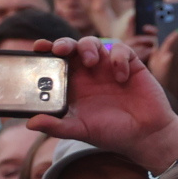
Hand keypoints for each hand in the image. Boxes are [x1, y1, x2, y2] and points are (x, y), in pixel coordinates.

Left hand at [25, 38, 177, 173]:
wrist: (146, 135)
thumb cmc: (111, 133)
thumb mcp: (81, 131)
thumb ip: (57, 127)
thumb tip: (31, 123)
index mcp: (73, 85)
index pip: (55, 62)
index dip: (46, 52)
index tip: (38, 48)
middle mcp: (88, 73)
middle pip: (72, 47)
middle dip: (65, 43)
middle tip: (61, 50)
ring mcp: (108, 67)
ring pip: (93, 43)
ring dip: (89, 47)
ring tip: (91, 61)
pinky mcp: (130, 65)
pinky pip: (122, 50)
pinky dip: (119, 58)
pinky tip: (121, 77)